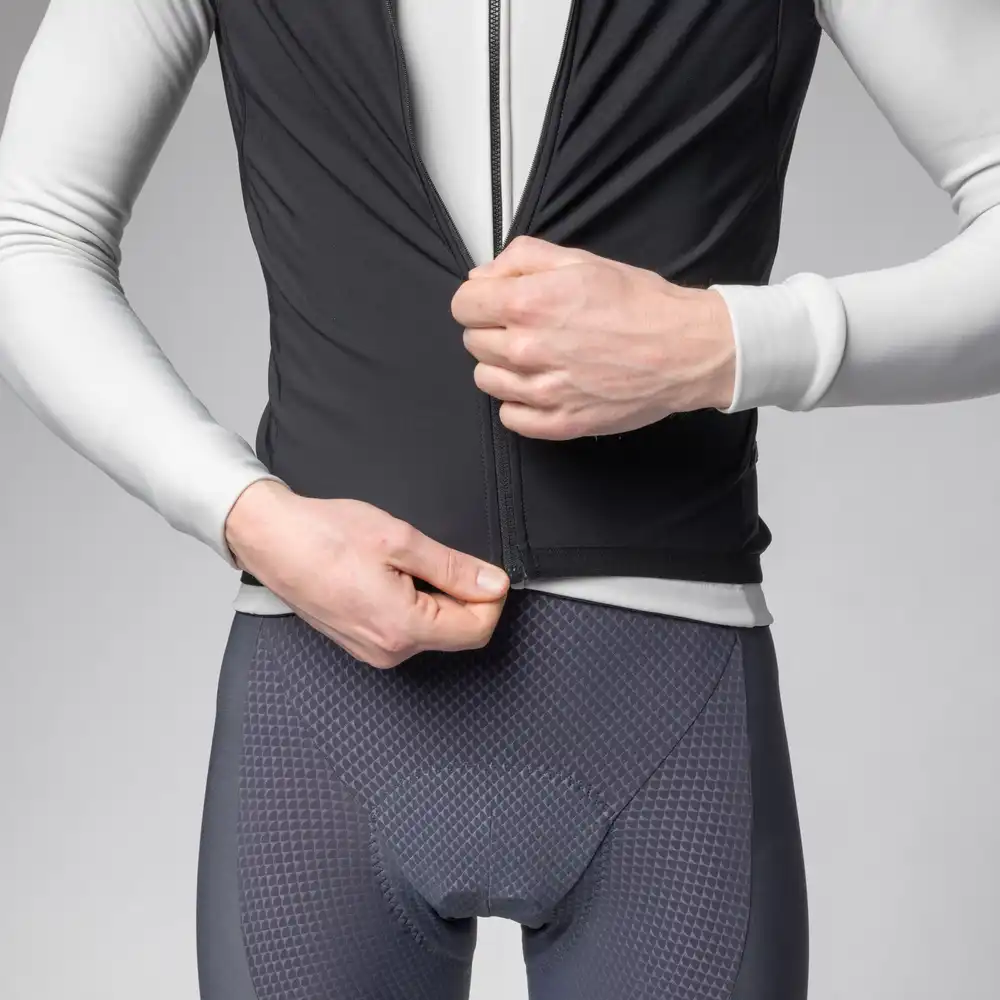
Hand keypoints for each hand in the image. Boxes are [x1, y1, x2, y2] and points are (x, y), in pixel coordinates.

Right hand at [224, 480, 509, 667]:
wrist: (271, 539)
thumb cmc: (324, 536)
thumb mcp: (400, 540)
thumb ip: (454, 568)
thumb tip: (493, 584)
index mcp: (402, 628)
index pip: (478, 629)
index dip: (490, 596)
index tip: (482, 569)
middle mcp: (389, 651)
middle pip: (458, 632)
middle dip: (462, 595)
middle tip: (432, 558)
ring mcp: (374, 651)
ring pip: (434, 630)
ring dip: (435, 597)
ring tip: (401, 564)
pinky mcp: (363, 643)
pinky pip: (408, 629)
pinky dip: (414, 603)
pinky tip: (389, 576)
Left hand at [451, 235, 735, 438]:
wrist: (685, 349)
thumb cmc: (640, 304)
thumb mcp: (580, 260)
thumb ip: (522, 260)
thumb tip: (481, 276)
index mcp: (528, 303)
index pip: (463, 305)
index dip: (478, 299)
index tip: (493, 301)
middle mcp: (528, 349)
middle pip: (473, 341)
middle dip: (492, 329)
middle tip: (528, 326)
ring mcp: (543, 391)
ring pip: (486, 380)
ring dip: (502, 366)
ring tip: (536, 357)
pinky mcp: (560, 422)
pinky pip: (510, 417)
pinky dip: (518, 403)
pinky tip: (542, 386)